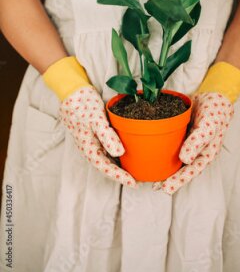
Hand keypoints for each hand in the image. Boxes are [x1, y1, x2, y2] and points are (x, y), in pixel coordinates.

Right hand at [42, 56, 136, 187]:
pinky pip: (104, 147)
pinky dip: (114, 151)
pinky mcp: (92, 132)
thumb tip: (119, 153)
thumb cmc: (83, 103)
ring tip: (132, 167)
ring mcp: (90, 140)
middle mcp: (89, 146)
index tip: (133, 182)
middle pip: (105, 165)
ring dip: (118, 164)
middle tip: (136, 178)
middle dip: (120, 173)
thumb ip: (107, 137)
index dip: (119, 176)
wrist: (70, 89)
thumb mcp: (96, 119)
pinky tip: (123, 150)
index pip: (105, 167)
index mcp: (88, 147)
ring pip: (105, 157)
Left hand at [153, 92, 232, 194]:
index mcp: (204, 154)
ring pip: (172, 158)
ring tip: (147, 173)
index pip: (190, 171)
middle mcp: (194, 151)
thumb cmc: (215, 112)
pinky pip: (168, 143)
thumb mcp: (208, 126)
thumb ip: (197, 141)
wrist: (212, 96)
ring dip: (161, 165)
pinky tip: (149, 151)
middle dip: (167, 178)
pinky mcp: (178, 134)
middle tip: (152, 186)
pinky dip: (159, 148)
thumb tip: (185, 159)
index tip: (165, 189)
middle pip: (179, 168)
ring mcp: (185, 143)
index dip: (178, 181)